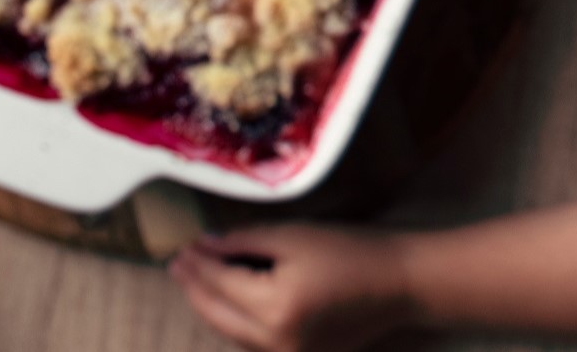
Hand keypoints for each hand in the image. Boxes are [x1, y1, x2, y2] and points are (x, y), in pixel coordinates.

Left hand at [169, 225, 417, 351]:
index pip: (219, 284)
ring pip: (231, 333)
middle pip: (217, 315)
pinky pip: (253, 342)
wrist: (399, 283)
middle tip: (177, 264)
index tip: (181, 246)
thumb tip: (206, 246)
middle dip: (194, 289)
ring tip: (195, 280)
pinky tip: (227, 301)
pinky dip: (235, 320)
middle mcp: (275, 341)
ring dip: (211, 306)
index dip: (197, 264)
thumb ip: (244, 242)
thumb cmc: (350, 251)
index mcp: (274, 307)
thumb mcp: (294, 236)